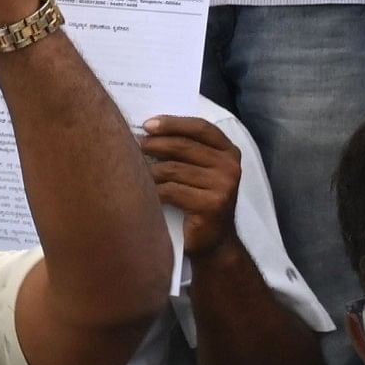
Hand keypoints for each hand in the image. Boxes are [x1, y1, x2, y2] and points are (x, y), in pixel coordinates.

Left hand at [139, 115, 246, 260]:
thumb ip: (186, 149)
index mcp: (229, 152)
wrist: (214, 242)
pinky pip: (171, 190)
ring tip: (135, 171)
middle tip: (134, 146)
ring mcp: (224, 186)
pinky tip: (144, 193)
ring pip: (173, 169)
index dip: (173, 123)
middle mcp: (230, 166)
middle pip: (183, 146)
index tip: (147, 124)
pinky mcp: (211, 205)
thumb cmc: (198, 201)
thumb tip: (147, 129)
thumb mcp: (198, 170)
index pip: (201, 127)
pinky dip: (153, 191)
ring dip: (149, 170)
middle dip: (154, 144)